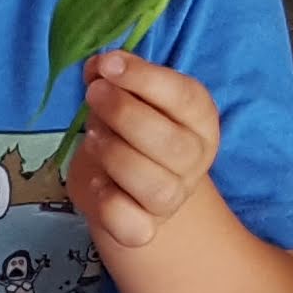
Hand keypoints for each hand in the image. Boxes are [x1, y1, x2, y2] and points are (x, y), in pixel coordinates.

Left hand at [73, 49, 220, 251]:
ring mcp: (172, 197)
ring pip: (155, 186)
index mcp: (199, 119)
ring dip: (116, 156)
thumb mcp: (123, 92)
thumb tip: (101, 66)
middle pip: (172, 145)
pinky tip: (96, 180)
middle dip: (124, 114)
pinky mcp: (144, 227)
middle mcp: (194, 159)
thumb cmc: (126, 126)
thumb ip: (114, 74)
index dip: (145, 79)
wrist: (121, 179)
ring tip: (92, 138)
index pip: (186, 98)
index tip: (108, 65)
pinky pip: (131, 224)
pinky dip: (107, 202)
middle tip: (94, 96)